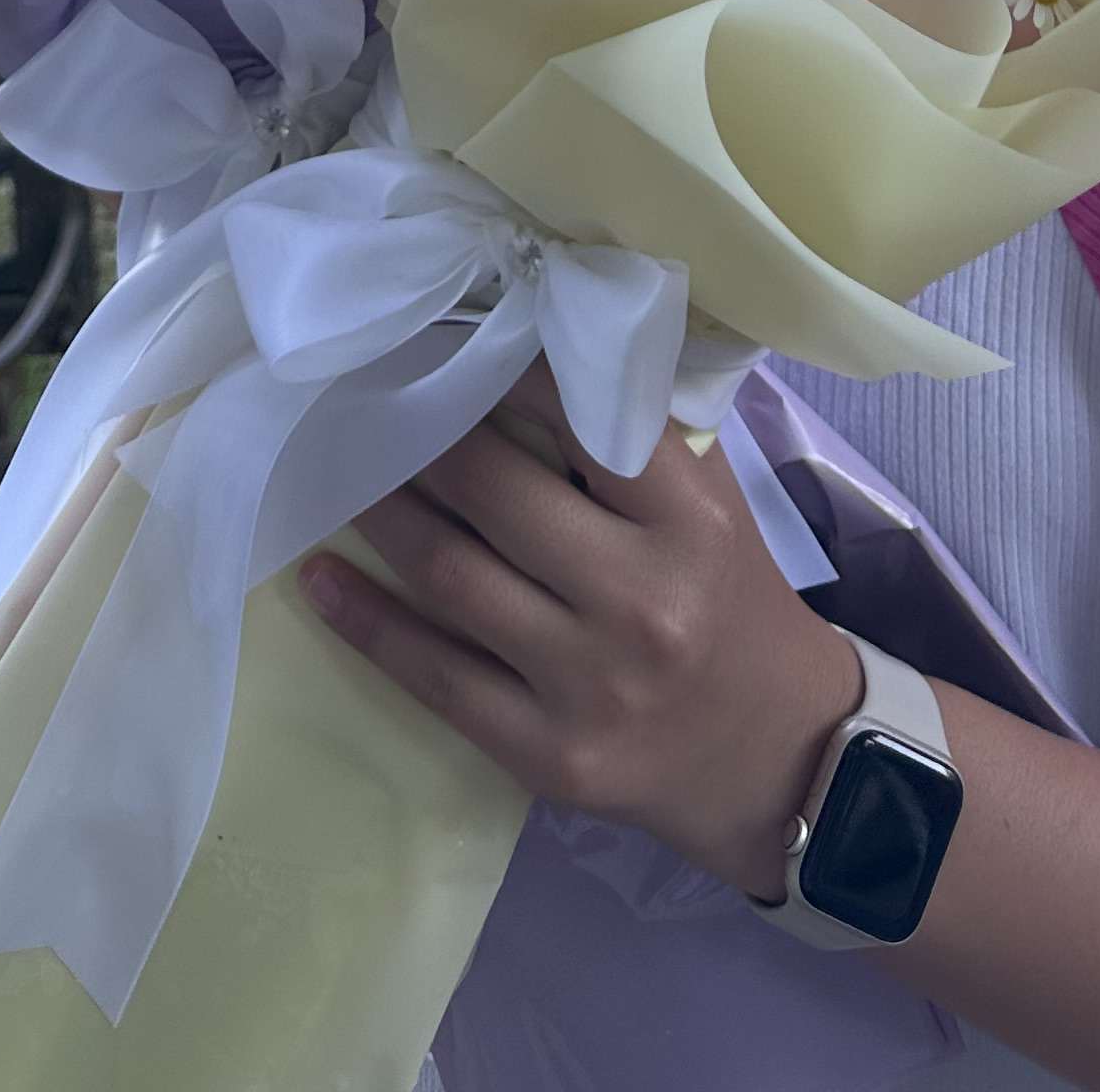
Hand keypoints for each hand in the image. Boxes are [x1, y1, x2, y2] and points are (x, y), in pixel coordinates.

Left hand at [298, 366, 865, 900]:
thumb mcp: (710, 504)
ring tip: (336, 472)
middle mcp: (640, 598)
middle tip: (364, 399)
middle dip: (417, 438)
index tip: (440, 342)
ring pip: (453, 577)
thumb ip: (634, 435)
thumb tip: (525, 350)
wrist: (778, 758)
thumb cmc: (730, 601)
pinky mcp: (547, 755)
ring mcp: (590, 683)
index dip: (497, 374)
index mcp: (686, 521)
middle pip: (494, 494)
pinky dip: (368, 623)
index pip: (575, 418)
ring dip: (381, 516)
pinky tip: (320, 579)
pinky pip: (436, 677)